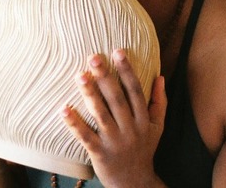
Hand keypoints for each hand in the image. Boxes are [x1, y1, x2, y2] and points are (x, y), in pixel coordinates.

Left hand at [61, 49, 167, 186]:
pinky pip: (86, 137)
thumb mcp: (157, 126)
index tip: (118, 51)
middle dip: (106, 77)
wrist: (135, 183)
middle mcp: (130, 129)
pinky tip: (63, 109)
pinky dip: (75, 124)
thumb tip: (161, 76)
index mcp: (143, 120)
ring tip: (80, 75)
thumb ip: (159, 102)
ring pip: (101, 115)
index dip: (127, 71)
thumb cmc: (144, 149)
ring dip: (90, 95)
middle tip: (93, 57)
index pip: (135, 91)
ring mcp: (115, 142)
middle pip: (117, 99)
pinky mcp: (100, 154)